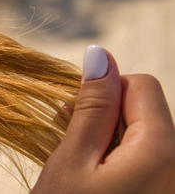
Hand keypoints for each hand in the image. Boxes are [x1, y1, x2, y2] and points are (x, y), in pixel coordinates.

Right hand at [32, 46, 174, 192]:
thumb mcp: (72, 161)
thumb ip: (92, 108)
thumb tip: (100, 55)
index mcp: (161, 151)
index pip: (141, 85)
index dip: (103, 94)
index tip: (74, 120)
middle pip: (144, 109)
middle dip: (105, 117)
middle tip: (72, 145)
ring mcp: (170, 180)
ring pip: (142, 133)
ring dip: (109, 139)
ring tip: (81, 166)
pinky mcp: (159, 189)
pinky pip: (144, 158)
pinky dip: (118, 158)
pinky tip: (96, 178)